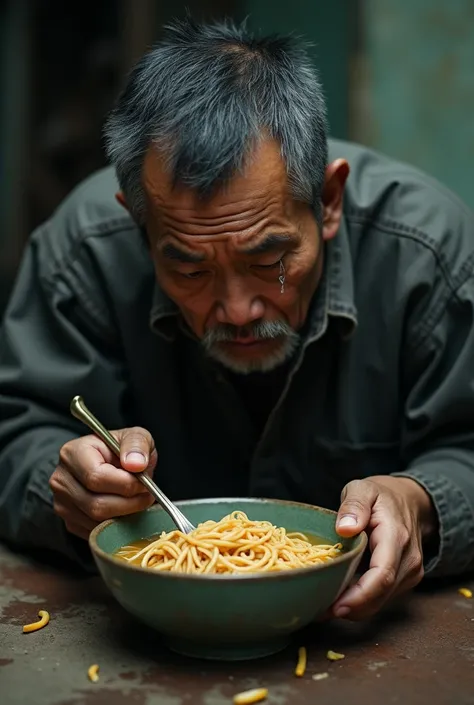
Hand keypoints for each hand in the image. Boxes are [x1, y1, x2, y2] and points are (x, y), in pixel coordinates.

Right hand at [50, 428, 157, 539]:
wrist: (106, 464)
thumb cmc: (120, 450)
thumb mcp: (134, 436)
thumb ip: (137, 444)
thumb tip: (136, 464)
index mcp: (73, 453)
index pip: (97, 478)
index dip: (127, 485)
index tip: (145, 483)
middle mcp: (61, 479)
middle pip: (97, 505)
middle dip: (130, 504)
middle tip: (147, 496)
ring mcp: (62, 503)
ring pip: (98, 522)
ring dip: (126, 516)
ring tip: (138, 500)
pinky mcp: (69, 522)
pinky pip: (96, 533)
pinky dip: (116, 526)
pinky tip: (126, 510)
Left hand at [332, 476, 437, 620]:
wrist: (408, 500)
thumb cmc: (381, 495)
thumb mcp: (363, 488)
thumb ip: (354, 505)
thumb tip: (345, 528)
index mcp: (396, 536)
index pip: (382, 574)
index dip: (360, 596)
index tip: (335, 606)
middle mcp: (408, 559)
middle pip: (380, 594)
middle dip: (351, 608)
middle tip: (318, 612)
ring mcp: (410, 572)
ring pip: (381, 600)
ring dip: (354, 608)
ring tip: (322, 606)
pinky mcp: (405, 579)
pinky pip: (382, 596)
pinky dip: (361, 602)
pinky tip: (338, 598)